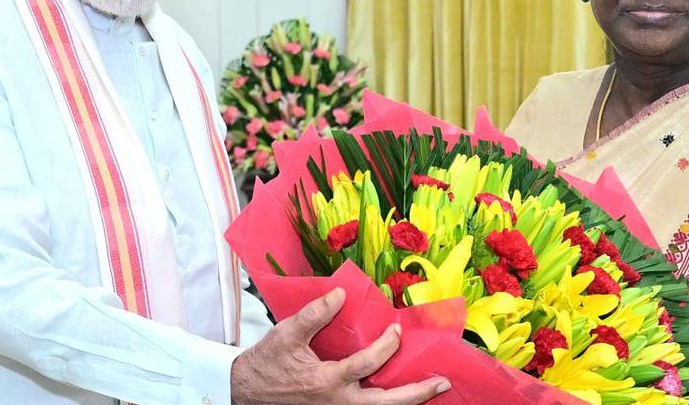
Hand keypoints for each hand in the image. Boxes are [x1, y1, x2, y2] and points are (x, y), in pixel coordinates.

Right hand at [230, 287, 450, 403]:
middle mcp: (338, 402)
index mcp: (327, 382)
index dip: (386, 346)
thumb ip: (314, 314)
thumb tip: (340, 294)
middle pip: (385, 403)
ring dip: (408, 401)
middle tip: (442, 381)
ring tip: (432, 389)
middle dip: (416, 393)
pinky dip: (389, 403)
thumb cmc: (267, 363)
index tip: (396, 328)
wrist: (247, 392)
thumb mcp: (286, 334)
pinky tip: (405, 394)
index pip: (366, 365)